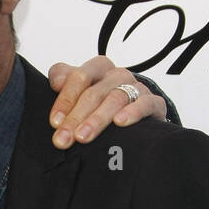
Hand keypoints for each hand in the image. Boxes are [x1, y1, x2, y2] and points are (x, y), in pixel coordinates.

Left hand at [48, 56, 167, 148]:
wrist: (136, 114)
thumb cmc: (100, 103)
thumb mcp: (79, 91)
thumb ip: (64, 82)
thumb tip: (55, 81)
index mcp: (98, 68)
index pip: (79, 77)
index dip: (65, 99)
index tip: (55, 122)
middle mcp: (117, 75)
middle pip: (95, 92)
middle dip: (76, 117)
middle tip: (63, 139)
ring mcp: (136, 87)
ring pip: (116, 99)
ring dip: (97, 119)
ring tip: (83, 137)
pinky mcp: (154, 103)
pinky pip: (146, 104)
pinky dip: (133, 112)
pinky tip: (120, 123)